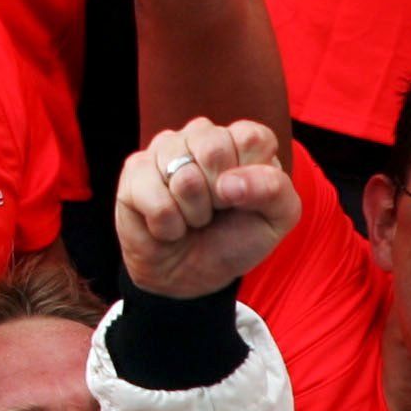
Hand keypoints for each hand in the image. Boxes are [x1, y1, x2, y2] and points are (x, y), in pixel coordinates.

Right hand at [116, 116, 295, 300]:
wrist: (189, 275)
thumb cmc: (233, 241)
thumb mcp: (275, 221)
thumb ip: (276, 191)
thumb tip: (229, 182)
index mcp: (241, 141)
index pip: (253, 137)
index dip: (253, 179)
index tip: (244, 200)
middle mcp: (202, 135)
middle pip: (215, 149)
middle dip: (220, 197)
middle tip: (216, 210)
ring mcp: (165, 148)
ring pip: (184, 177)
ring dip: (194, 213)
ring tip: (192, 218)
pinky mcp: (134, 169)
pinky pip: (158, 201)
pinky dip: (168, 226)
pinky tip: (169, 224)